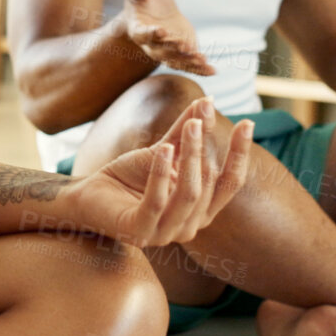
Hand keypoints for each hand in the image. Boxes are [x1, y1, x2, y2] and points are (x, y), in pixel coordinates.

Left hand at [57, 96, 253, 247]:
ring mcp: (165, 234)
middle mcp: (189, 226)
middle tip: (201, 113)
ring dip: (190, 155)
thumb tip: (208, 101)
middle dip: (205, 145)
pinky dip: (161, 173)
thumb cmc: (127, 177)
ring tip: (190, 126)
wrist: (88, 195)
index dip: (240, 154)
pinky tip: (162, 148)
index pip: (229, 183)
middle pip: (208, 182)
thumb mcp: (161, 152)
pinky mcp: (140, 232)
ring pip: (189, 193)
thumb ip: (185, 134)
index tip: (247, 123)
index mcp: (200, 211)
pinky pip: (158, 201)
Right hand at [122, 0, 215, 75]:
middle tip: (184, 47)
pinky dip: (200, 69)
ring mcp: (166, 50)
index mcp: (137, 27)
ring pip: (175, 61)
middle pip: (160, 51)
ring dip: (188, 62)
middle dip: (172, 50)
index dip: (150, 33)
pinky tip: (212, 71)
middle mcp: (150, 44)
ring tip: (202, 60)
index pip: (141, 33)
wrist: (153, 8)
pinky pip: (189, 64)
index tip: (161, 30)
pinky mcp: (181, 52)